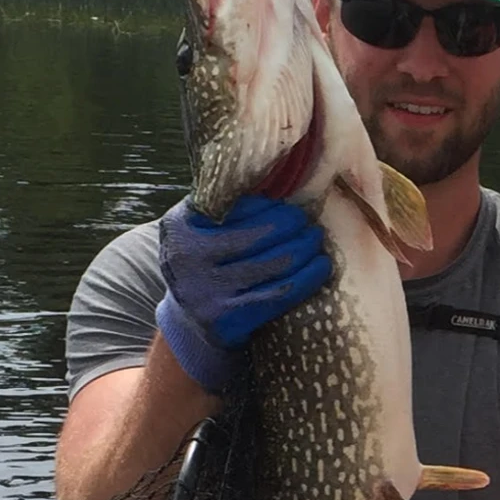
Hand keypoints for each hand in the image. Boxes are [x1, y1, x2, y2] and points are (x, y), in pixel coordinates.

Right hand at [155, 194, 329, 391]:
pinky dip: (306, 278)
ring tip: (315, 239)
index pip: (236, 208)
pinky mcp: (228, 322)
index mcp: (179, 227)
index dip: (269, 204)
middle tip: (309, 221)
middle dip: (291, 225)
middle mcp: (187, 261)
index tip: (288, 202)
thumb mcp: (198, 227)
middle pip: (257, 236)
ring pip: (273, 265)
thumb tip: (278, 177)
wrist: (188, 318)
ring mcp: (207, 294)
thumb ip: (224, 204)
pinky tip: (320, 266)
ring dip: (304, 249)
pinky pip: (279, 294)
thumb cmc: (203, 260)